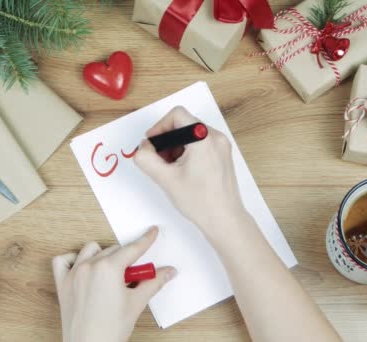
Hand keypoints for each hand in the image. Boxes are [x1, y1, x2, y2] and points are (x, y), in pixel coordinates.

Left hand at [52, 227, 175, 341]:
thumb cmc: (110, 330)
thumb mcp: (136, 303)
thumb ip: (153, 282)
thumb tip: (168, 272)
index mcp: (108, 268)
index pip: (133, 248)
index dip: (146, 240)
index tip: (152, 232)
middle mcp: (89, 266)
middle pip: (114, 250)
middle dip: (127, 258)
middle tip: (136, 274)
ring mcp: (74, 273)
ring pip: (91, 250)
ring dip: (103, 256)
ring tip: (112, 274)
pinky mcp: (62, 283)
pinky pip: (63, 260)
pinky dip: (73, 260)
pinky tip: (84, 268)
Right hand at [134, 106, 246, 234]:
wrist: (224, 219)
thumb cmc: (200, 201)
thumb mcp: (165, 179)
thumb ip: (146, 159)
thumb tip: (142, 148)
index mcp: (204, 139)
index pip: (177, 115)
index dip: (160, 126)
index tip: (152, 144)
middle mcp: (216, 138)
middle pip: (184, 124)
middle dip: (167, 140)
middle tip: (159, 160)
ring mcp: (222, 146)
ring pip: (192, 135)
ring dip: (176, 147)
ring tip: (171, 168)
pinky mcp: (222, 155)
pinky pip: (201, 144)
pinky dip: (187, 151)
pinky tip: (182, 171)